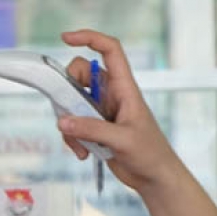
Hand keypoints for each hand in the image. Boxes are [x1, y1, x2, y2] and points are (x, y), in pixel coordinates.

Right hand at [57, 30, 181, 192]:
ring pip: (71, 101)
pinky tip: (84, 153)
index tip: (66, 38)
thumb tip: (62, 120)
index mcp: (124, 87)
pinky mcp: (94, 126)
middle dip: (67, 92)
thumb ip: (92, 129)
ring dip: (69, 123)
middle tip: (68, 113)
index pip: (110, 50)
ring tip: (81, 146)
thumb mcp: (123, 140)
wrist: (154, 177)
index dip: (89, 37)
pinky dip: (72, 137)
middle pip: (79, 74)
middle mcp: (111, 94)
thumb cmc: (150, 153)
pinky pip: (72, 123)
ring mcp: (100, 110)